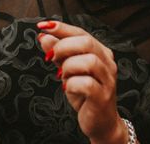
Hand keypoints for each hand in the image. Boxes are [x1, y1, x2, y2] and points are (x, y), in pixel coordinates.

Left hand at [37, 21, 126, 143]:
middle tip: (50, 57)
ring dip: (68, 67)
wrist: (100, 122)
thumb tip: (44, 36)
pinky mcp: (103, 97)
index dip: (61, 27)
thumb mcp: (68, 70)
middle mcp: (107, 63)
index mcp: (100, 52)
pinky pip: (86, 84)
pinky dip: (71, 84)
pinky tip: (67, 88)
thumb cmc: (84, 93)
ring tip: (63, 76)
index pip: (81, 32)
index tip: (42, 26)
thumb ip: (58, 52)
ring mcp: (107, 80)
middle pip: (87, 42)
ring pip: (88, 61)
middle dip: (63, 47)